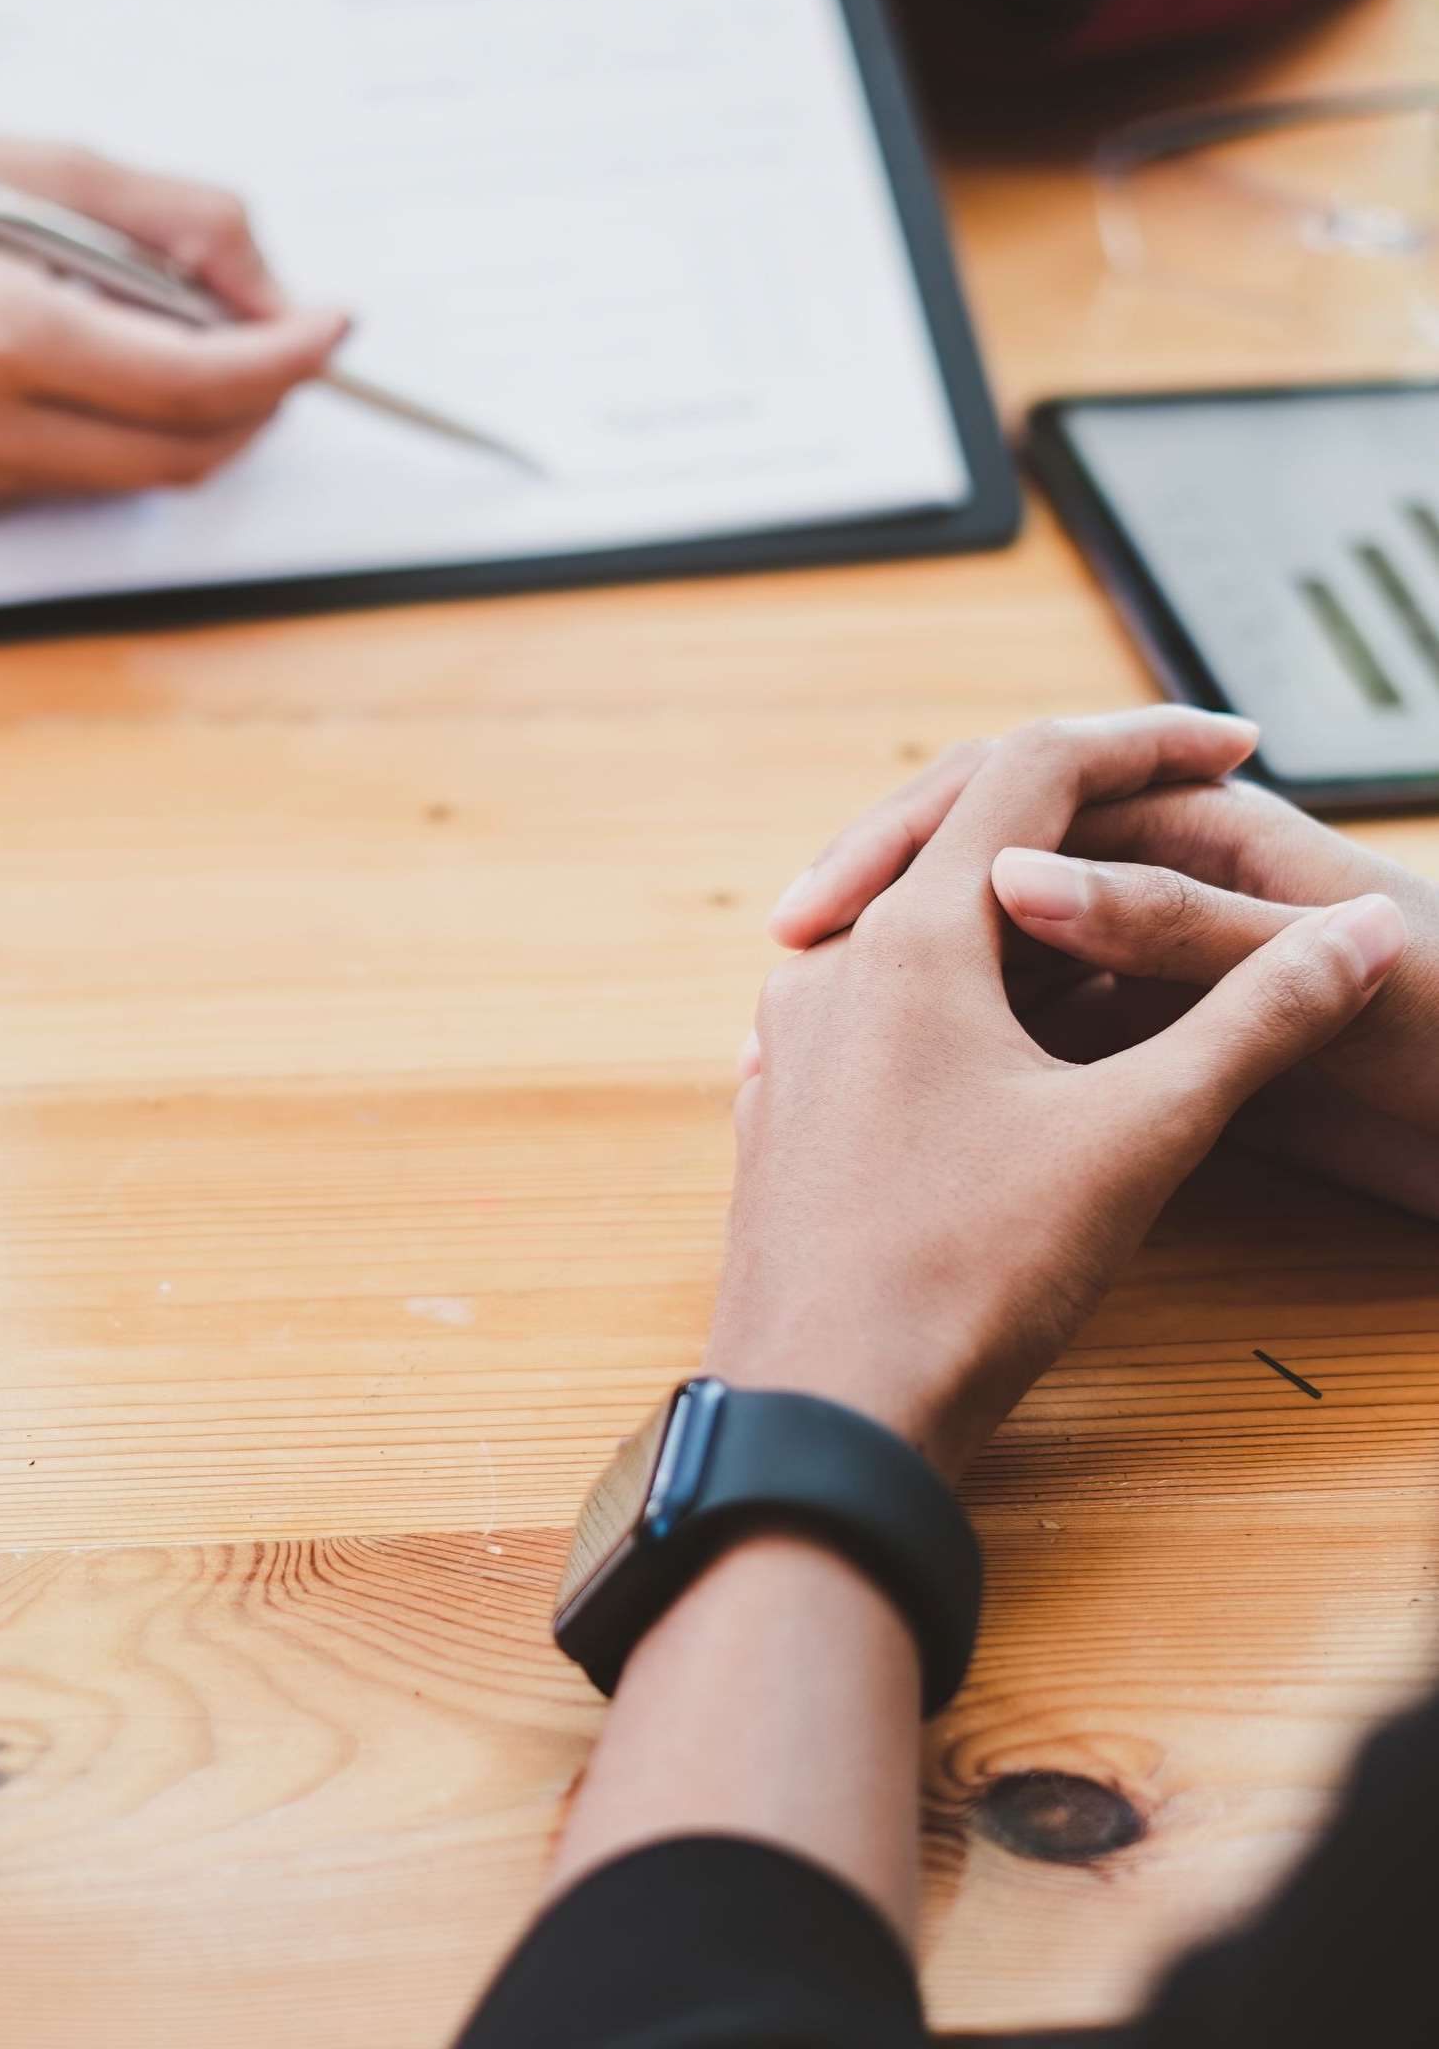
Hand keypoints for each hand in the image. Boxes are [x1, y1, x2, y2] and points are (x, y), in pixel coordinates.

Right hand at [0, 117, 347, 516]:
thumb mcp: (39, 161)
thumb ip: (177, 222)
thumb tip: (272, 286)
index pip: (191, 382)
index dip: (285, 358)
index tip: (332, 325)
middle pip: (183, 451)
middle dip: (259, 397)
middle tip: (285, 333)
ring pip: (140, 477)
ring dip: (197, 415)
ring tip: (181, 327)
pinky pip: (81, 479)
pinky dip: (123, 427)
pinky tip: (92, 357)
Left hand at [708, 713, 1404, 1484]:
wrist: (818, 1423)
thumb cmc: (963, 1280)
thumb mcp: (1143, 1138)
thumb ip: (1260, 1019)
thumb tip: (1366, 935)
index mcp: (914, 937)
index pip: (1032, 765)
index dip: (1145, 735)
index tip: (1237, 740)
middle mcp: (834, 964)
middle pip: (964, 826)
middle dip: (1086, 805)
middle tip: (1190, 796)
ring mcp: (800, 1037)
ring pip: (917, 920)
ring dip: (1025, 901)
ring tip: (1127, 914)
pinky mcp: (792, 1106)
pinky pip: (881, 999)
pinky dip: (968, 981)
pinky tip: (1021, 1027)